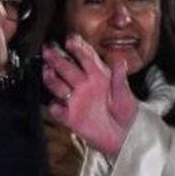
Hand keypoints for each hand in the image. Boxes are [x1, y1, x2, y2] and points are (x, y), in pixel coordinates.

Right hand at [41, 35, 136, 157]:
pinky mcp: (70, 117)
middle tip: (49, 50)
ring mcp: (75, 100)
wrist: (124, 137)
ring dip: (52, 79)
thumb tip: (120, 60)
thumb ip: (120, 79)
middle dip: (56, 58)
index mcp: (97, 75)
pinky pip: (59, 111)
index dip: (77, 47)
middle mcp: (83, 85)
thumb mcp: (126, 95)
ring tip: (48, 72)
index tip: (70, 39)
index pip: (85, 57)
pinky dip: (56, 109)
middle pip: (66, 68)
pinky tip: (56, 106)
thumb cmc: (126, 113)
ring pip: (58, 86)